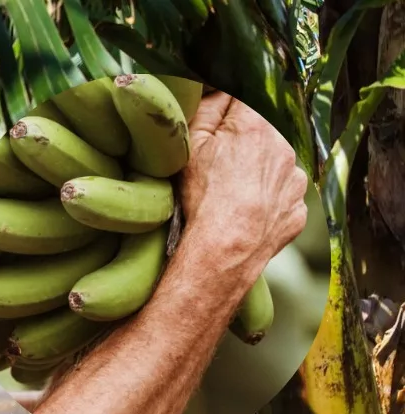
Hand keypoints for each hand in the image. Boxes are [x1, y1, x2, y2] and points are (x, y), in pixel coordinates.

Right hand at [176, 92, 308, 279]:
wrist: (224, 249)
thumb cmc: (203, 196)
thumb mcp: (190, 145)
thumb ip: (206, 107)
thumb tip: (218, 90)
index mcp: (257, 124)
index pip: (244, 98)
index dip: (225, 110)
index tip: (213, 127)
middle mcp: (284, 146)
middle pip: (262, 132)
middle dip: (243, 142)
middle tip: (218, 165)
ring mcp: (295, 180)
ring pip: (274, 164)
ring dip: (257, 171)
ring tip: (231, 193)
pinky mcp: (298, 209)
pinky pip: (282, 196)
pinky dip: (266, 201)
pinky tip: (245, 211)